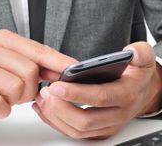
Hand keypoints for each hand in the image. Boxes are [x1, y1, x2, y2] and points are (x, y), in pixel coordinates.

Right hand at [0, 29, 75, 127]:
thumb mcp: (18, 69)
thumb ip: (41, 66)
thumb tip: (68, 70)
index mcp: (3, 39)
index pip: (38, 50)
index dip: (58, 62)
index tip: (73, 70)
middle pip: (29, 71)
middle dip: (31, 89)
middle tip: (20, 93)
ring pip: (16, 87)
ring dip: (16, 100)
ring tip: (5, 97)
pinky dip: (3, 110)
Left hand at [32, 42, 161, 138]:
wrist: (142, 94)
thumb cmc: (136, 77)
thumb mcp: (143, 60)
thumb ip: (140, 53)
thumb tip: (131, 51)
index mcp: (126, 95)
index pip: (100, 97)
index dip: (76, 93)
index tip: (56, 86)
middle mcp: (117, 115)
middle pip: (85, 120)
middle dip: (60, 108)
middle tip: (45, 93)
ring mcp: (107, 126)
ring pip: (78, 130)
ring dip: (55, 116)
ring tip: (42, 99)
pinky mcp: (98, 131)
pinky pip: (75, 133)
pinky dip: (56, 123)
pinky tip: (44, 109)